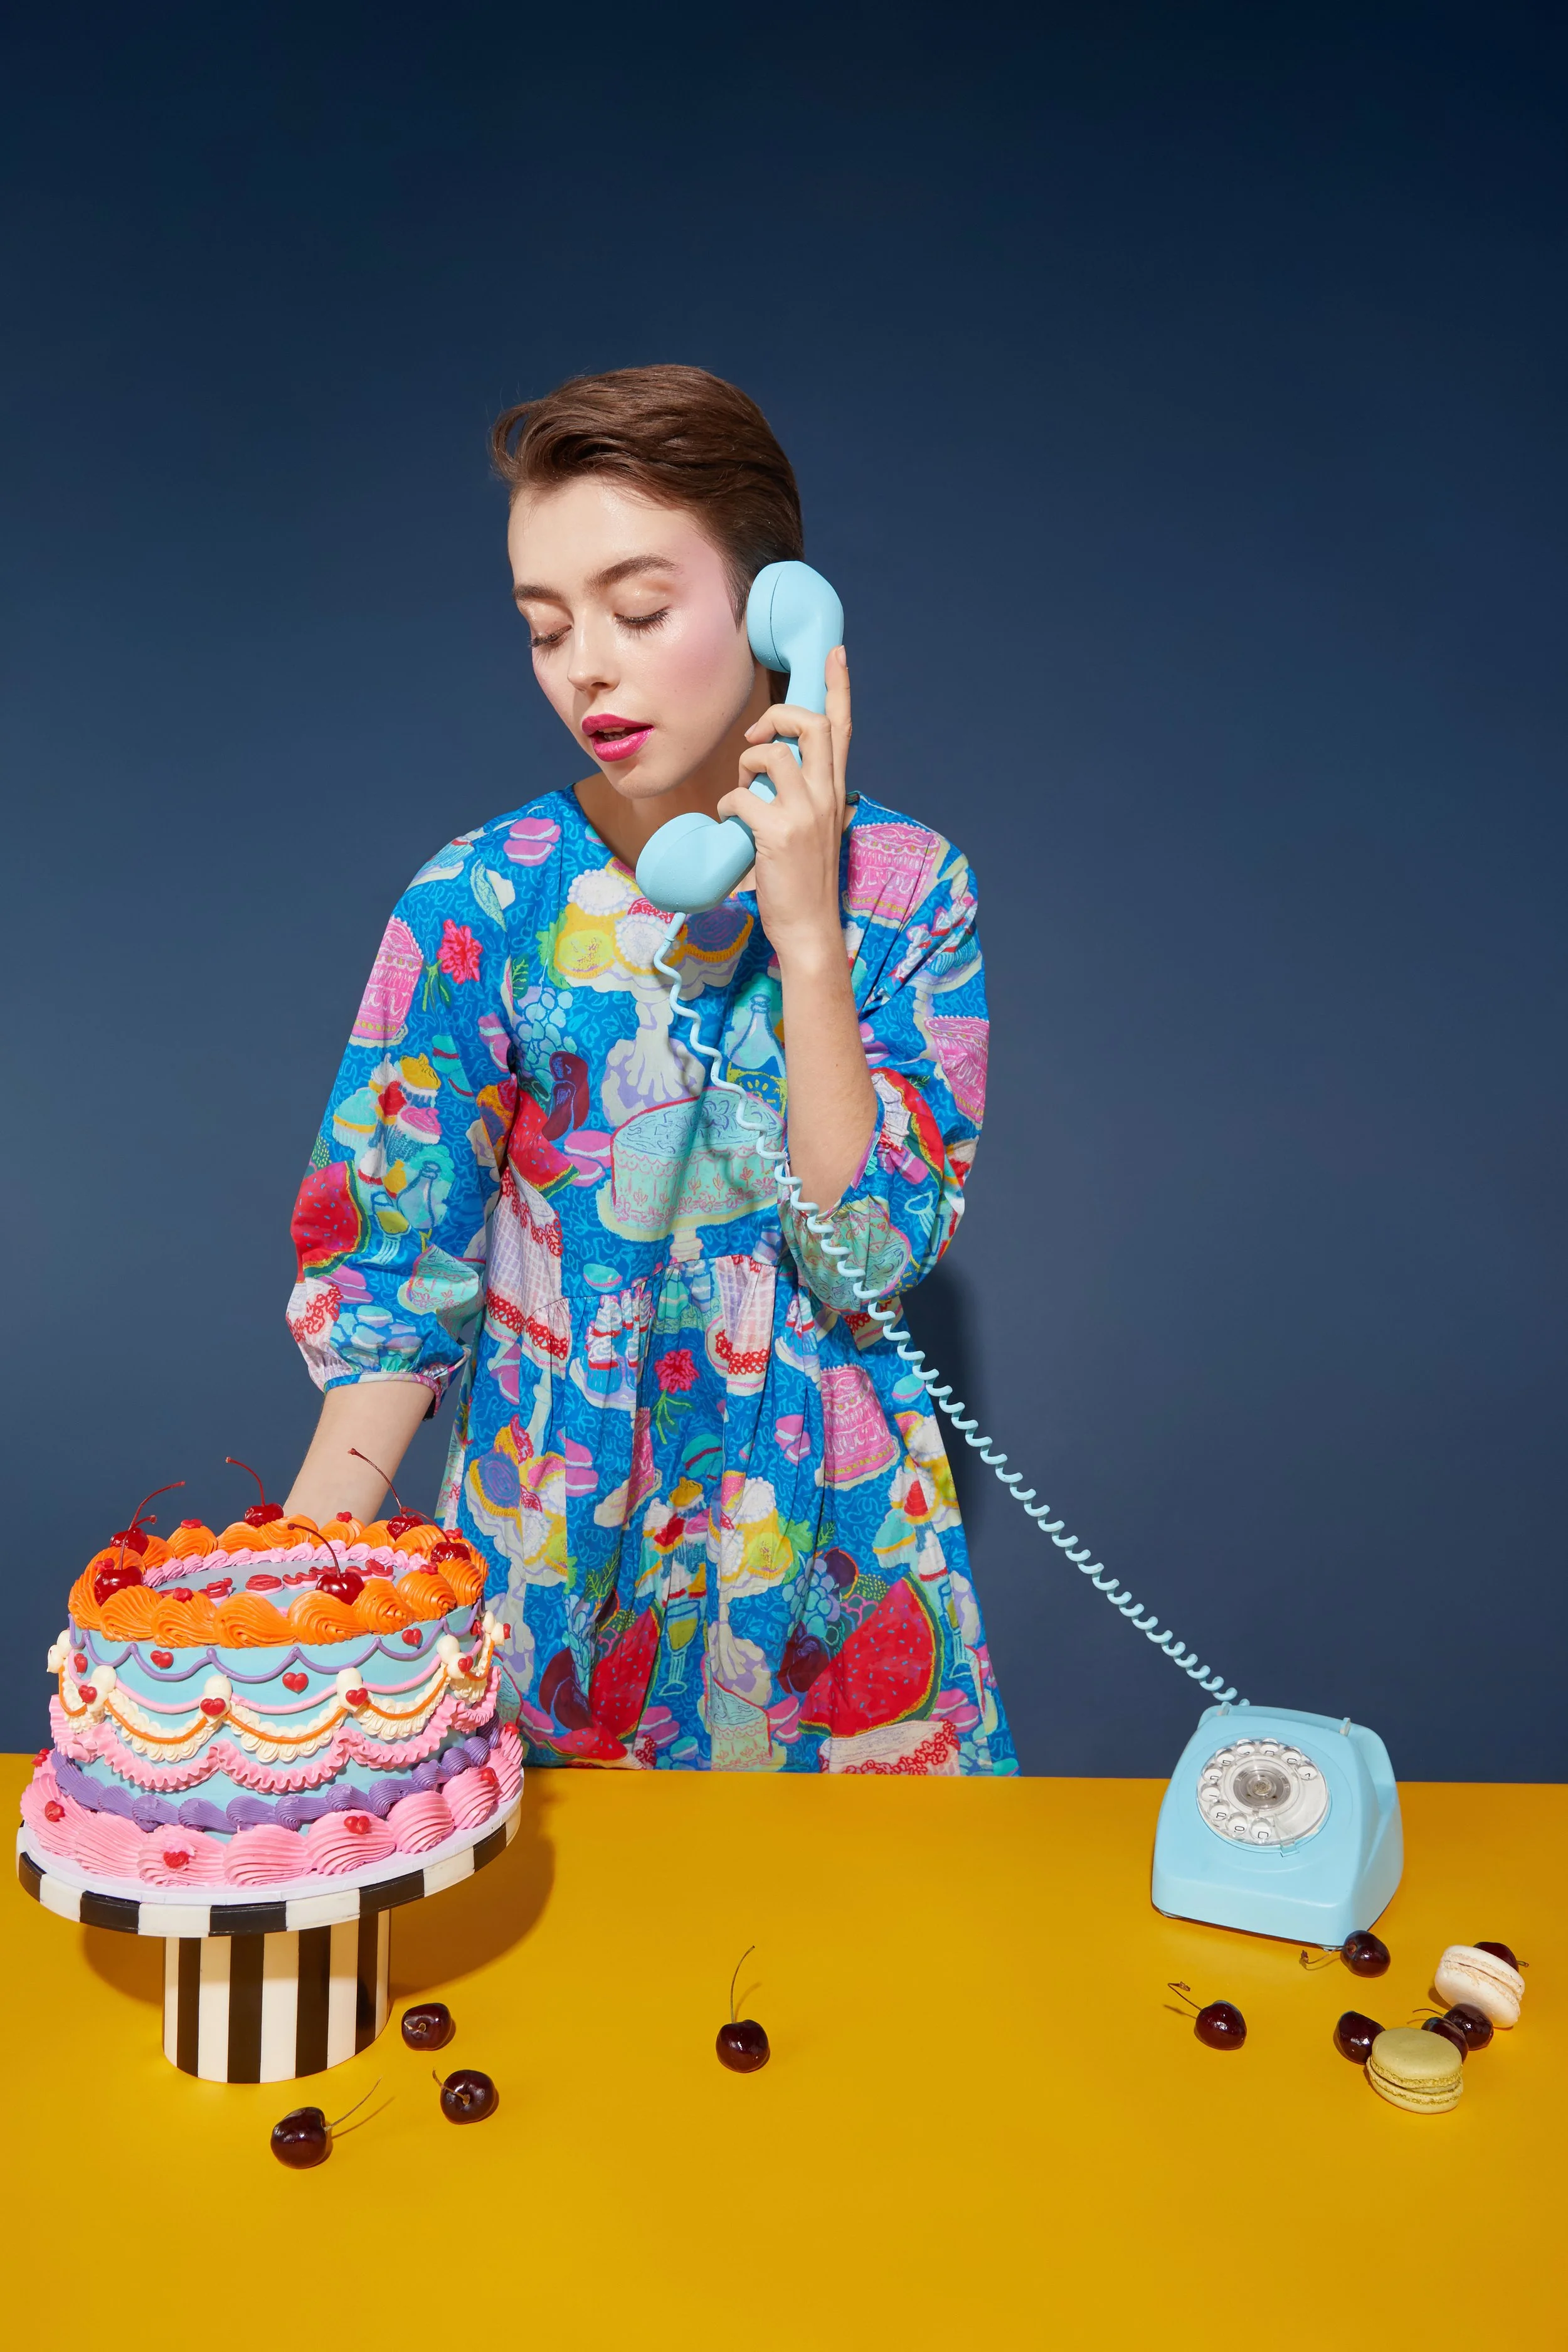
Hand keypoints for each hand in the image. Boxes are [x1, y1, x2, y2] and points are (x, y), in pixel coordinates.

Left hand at [716, 644, 850, 961]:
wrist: (810, 929)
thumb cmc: (803, 882)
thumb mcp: (814, 831)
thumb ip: (803, 799)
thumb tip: (772, 778)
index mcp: (835, 792)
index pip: (843, 728)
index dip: (838, 687)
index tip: (835, 652)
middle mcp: (827, 795)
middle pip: (812, 724)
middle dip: (778, 715)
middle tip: (756, 736)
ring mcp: (805, 813)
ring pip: (772, 753)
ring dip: (746, 765)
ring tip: (742, 794)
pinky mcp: (778, 833)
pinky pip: (740, 797)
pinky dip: (727, 807)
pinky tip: (732, 827)